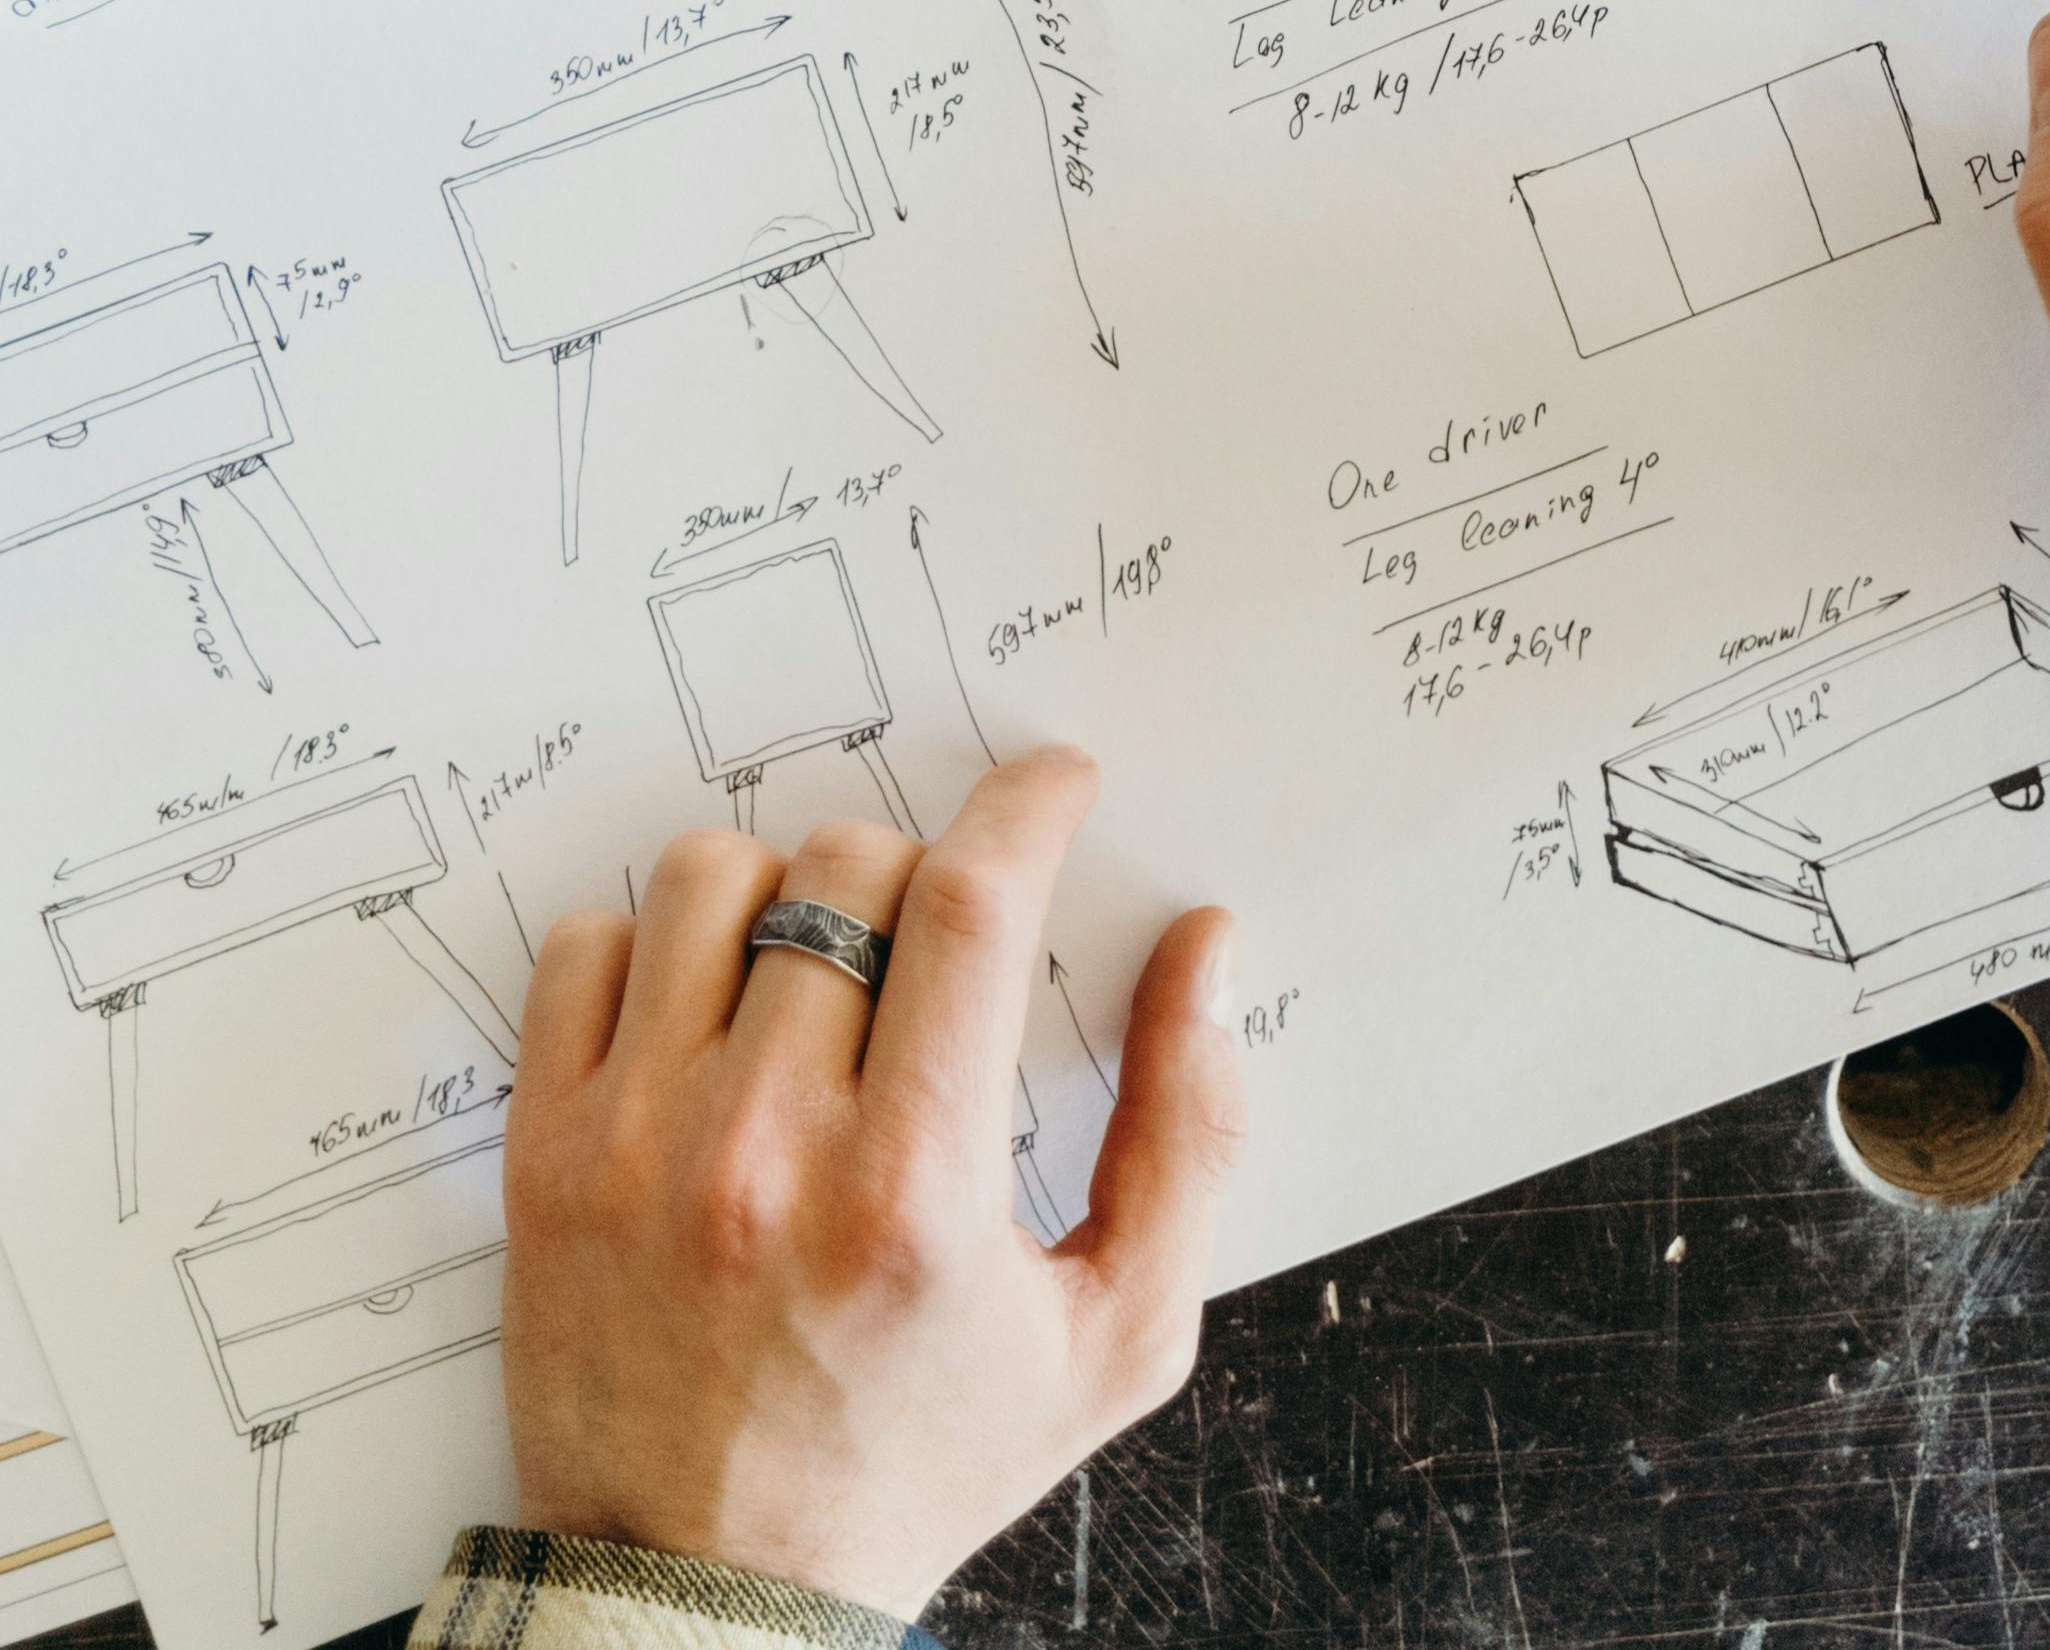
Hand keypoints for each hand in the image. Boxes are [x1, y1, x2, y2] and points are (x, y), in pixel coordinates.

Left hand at [502, 750, 1243, 1615]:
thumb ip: (1190, 1133)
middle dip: (921, 865)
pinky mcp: (541, 1162)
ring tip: (814, 967)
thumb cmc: (920, 1462)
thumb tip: (1204, 951)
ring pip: (709, 879)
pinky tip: (706, 1010)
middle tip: (939, 935)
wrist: (711, 1598)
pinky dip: (650, 944)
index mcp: (916, 1188)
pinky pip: (580, 949)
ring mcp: (634, 1148)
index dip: (1027, 805)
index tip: (1053, 785)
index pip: (970, 903)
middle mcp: (765, 1150)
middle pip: (847, 867)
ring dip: (784, 890)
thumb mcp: (1118, 1335)